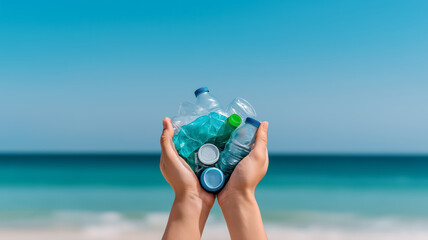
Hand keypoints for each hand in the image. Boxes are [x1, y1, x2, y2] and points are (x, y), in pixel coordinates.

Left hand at [160, 117, 214, 239]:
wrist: (195, 200)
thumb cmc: (180, 179)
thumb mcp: (170, 158)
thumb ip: (166, 141)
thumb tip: (166, 120)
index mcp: (172, 158)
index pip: (176, 139)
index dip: (182, 129)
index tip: (193, 119)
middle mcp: (183, 161)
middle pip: (191, 143)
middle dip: (199, 134)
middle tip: (209, 124)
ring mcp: (196, 166)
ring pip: (202, 149)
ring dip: (209, 142)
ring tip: (218, 131)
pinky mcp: (207, 170)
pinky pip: (211, 157)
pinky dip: (215, 151)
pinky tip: (222, 144)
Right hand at [217, 121, 268, 205]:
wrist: (233, 197)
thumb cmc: (247, 177)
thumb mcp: (257, 156)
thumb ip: (261, 140)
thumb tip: (265, 123)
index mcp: (257, 156)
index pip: (253, 137)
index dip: (247, 129)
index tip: (237, 121)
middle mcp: (247, 159)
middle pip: (239, 142)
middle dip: (232, 135)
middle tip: (222, 127)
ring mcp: (235, 164)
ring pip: (229, 148)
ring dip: (223, 143)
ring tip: (215, 135)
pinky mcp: (224, 168)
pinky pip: (221, 157)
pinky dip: (217, 151)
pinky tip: (211, 146)